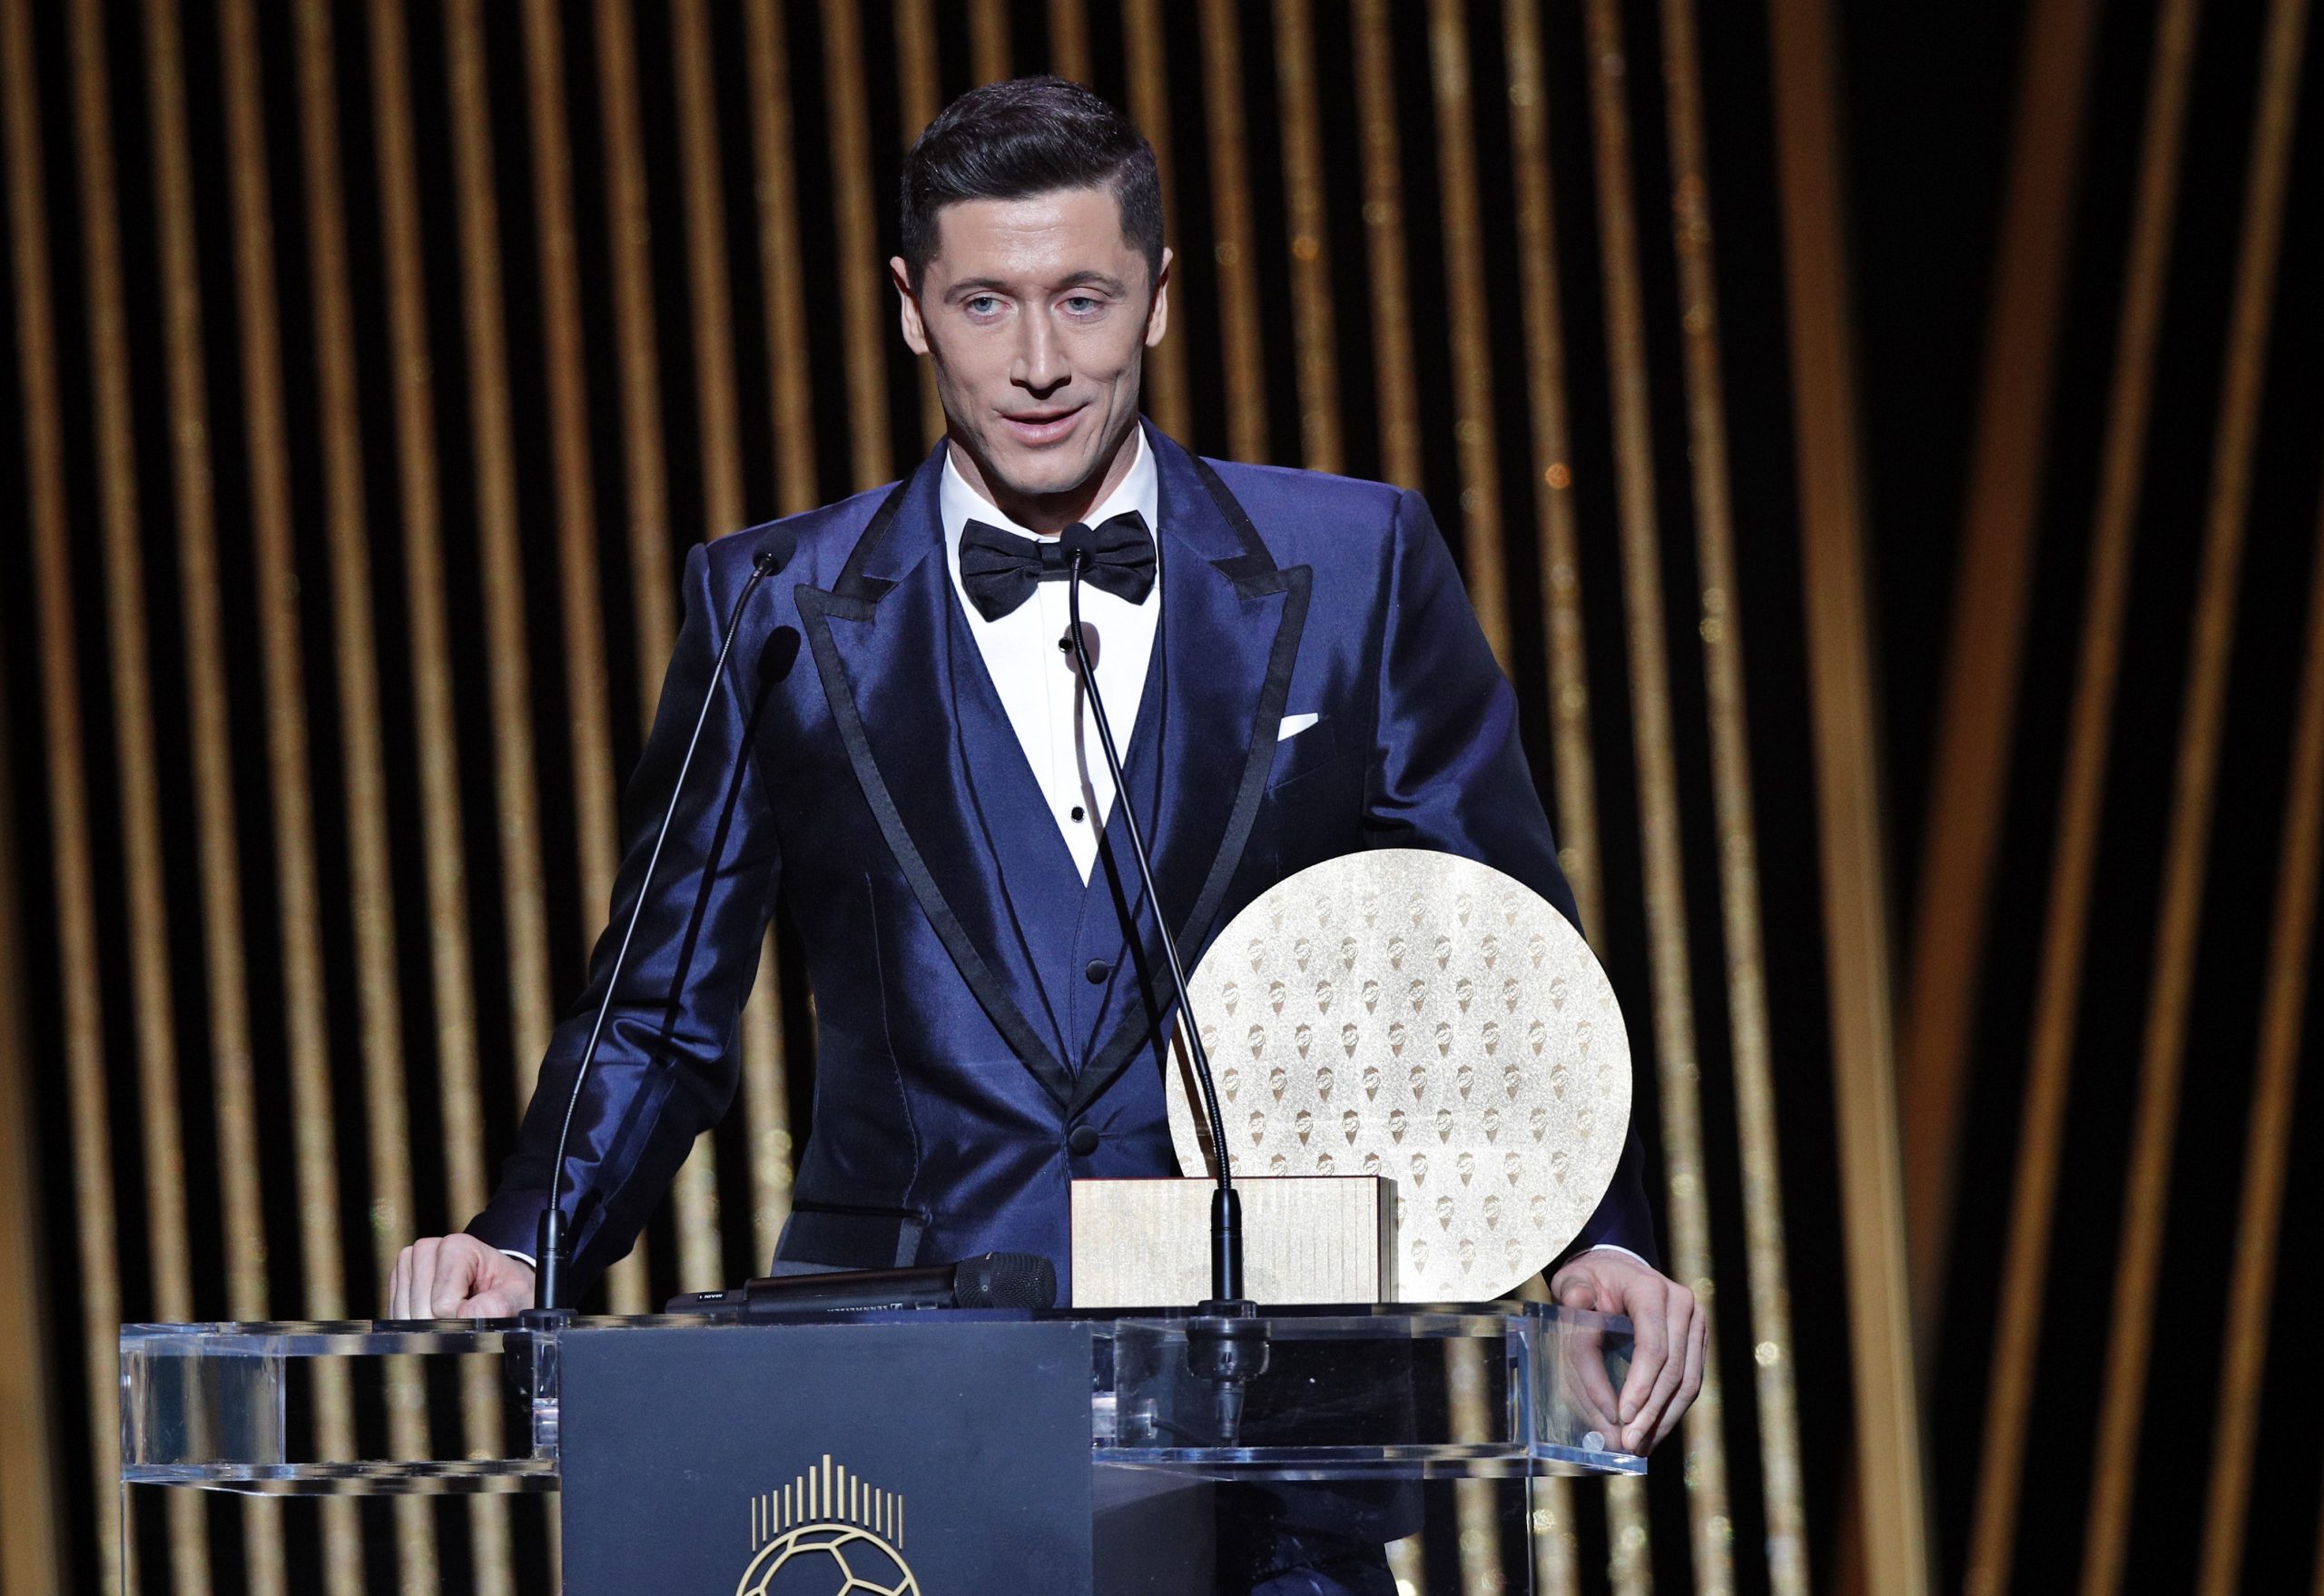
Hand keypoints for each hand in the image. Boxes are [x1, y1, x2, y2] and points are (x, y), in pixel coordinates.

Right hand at [387, 1235, 535, 1320]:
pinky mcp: (397, 1281)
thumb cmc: (505, 1289)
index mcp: (457, 1246)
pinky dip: (413, 1327)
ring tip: (452, 1313)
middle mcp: (427, 1249)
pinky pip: (395, 1317)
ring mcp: (408, 1264)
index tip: (478, 1309)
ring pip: (404, 1315)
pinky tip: (435, 1317)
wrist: (496, 1286)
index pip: (443, 1303)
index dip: (461, 1318)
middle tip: (465, 1313)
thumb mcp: (516, 1296)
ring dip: (427, 1327)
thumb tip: (470, 1314)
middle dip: (443, 1324)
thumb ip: (499, 1304)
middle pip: (421, 1310)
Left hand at [1550, 1249, 1705, 1453]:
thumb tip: (1580, 1309)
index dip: (1641, 1385)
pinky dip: (1672, 1409)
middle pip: (1674, 1369)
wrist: (1616, 1270)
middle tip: (1629, 1443)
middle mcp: (1682, 1305)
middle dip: (1651, 1411)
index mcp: (1651, 1289)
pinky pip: (1691, 1382)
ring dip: (1664, 1418)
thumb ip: (1574, 1298)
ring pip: (1688, 1382)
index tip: (1622, 1416)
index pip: (1654, 1346)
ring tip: (1641, 1446)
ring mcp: (1695, 1323)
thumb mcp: (1573, 1282)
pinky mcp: (1697, 1341)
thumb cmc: (1590, 1280)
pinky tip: (1653, 1430)